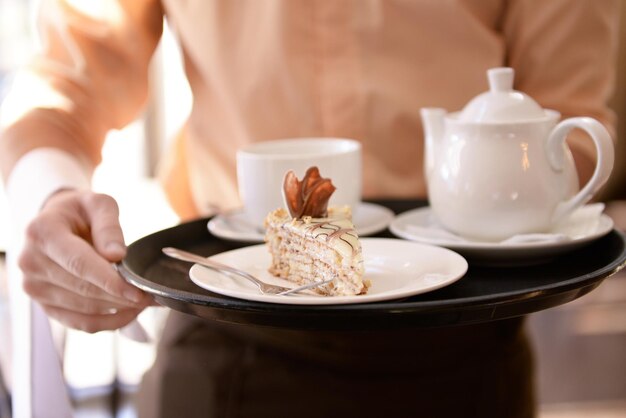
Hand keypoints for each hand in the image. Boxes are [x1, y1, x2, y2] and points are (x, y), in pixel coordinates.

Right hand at [18, 189, 151, 332]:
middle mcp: (31, 262)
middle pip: (83, 290)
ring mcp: (34, 287)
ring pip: (84, 309)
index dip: (110, 281)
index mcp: (42, 233)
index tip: (138, 291)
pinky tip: (130, 312)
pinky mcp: (44, 305)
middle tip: (153, 296)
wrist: (57, 221)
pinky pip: (80, 323)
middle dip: (122, 297)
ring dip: (119, 310)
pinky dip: (109, 322)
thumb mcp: (99, 203)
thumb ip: (109, 226)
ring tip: (146, 301)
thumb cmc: (81, 211)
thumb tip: (116, 255)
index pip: (79, 264)